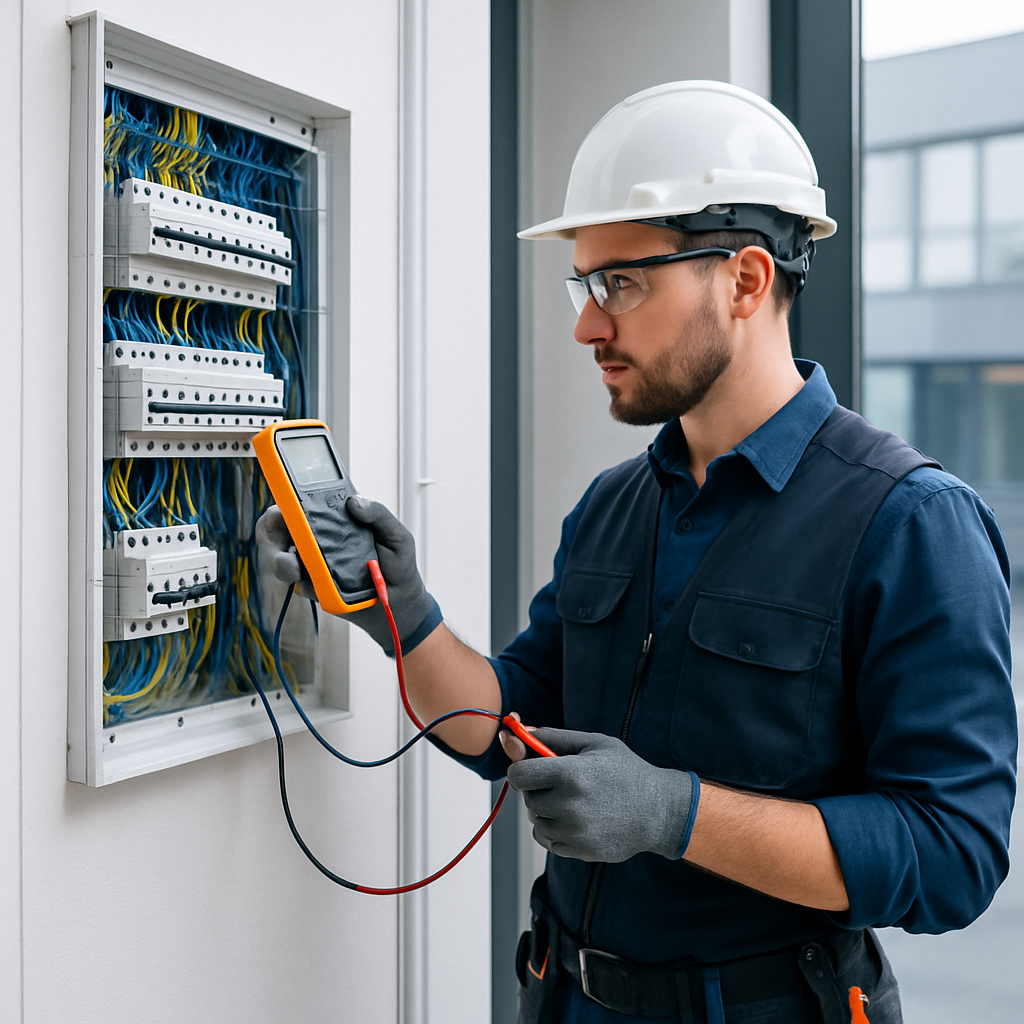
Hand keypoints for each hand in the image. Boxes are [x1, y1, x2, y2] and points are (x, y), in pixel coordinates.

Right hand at [253, 498, 437, 653]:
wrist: (401, 601)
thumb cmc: (397, 562)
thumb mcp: (396, 534)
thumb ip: (379, 514)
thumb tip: (355, 501)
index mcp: (334, 520)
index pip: (300, 505)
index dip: (283, 502)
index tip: (281, 506)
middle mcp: (318, 540)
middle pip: (280, 532)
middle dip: (272, 536)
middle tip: (283, 541)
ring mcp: (313, 565)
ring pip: (282, 560)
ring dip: (282, 563)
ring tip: (295, 568)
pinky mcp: (316, 588)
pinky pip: (300, 585)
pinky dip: (306, 585)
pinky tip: (319, 586)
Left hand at [505, 728, 698, 862]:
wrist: (658, 810)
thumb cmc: (626, 771)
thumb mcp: (593, 743)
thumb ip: (553, 737)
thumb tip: (518, 731)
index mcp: (571, 773)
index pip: (518, 775)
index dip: (521, 769)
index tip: (531, 768)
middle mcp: (570, 805)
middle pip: (527, 797)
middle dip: (538, 788)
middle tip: (561, 783)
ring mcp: (574, 832)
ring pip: (536, 820)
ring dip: (545, 810)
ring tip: (572, 800)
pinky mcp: (579, 851)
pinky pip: (546, 840)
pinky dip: (553, 830)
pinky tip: (574, 819)